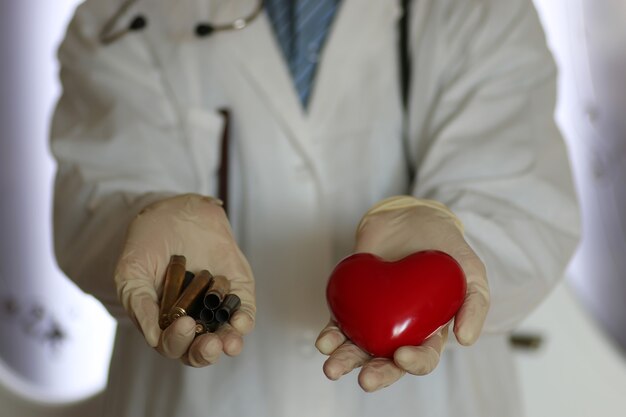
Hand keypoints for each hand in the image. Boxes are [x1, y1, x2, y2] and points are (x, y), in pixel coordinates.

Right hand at [114, 194, 255, 366]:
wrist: (173, 211)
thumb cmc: (148, 244)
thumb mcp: (132, 273)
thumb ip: (140, 305)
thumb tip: (154, 338)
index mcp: (165, 322)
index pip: (172, 345)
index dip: (176, 342)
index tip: (182, 326)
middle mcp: (193, 320)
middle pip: (200, 349)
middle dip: (204, 352)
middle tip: (208, 345)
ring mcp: (218, 306)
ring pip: (227, 335)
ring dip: (229, 343)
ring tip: (229, 342)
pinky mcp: (238, 289)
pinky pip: (244, 310)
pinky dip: (244, 319)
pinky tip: (241, 321)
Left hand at [316, 196, 488, 391]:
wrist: (412, 217)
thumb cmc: (446, 249)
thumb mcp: (472, 273)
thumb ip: (476, 304)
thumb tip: (465, 340)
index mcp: (430, 331)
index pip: (423, 356)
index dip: (414, 362)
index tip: (402, 356)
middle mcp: (399, 331)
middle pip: (386, 360)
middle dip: (375, 373)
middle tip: (366, 379)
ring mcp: (374, 316)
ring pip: (358, 347)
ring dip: (345, 360)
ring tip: (332, 367)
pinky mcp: (353, 300)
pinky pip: (340, 322)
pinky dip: (331, 334)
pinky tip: (324, 341)